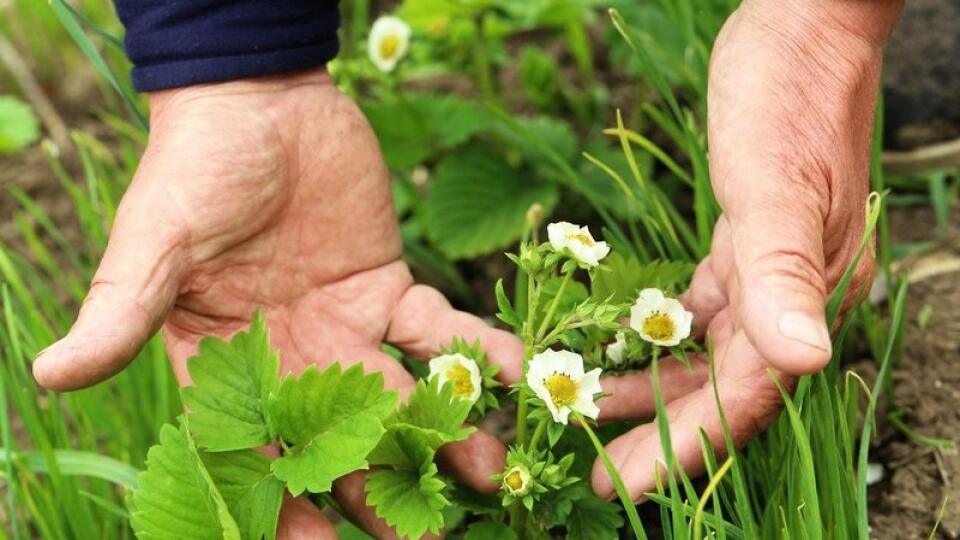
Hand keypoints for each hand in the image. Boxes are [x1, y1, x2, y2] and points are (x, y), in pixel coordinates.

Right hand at [31, 68, 522, 537]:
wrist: (261, 101)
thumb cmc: (194, 168)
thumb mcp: (154, 243)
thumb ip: (121, 313)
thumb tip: (52, 376)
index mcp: (225, 368)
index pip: (253, 455)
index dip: (282, 508)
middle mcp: (290, 361)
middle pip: (338, 444)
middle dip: (380, 491)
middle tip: (427, 539)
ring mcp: (344, 329)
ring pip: (398, 397)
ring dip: (443, 433)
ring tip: (489, 471)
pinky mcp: (389, 288)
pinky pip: (436, 328)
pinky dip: (474, 348)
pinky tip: (512, 372)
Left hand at [592, 0, 900, 499]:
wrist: (797, 33)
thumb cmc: (787, 98)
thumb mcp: (777, 185)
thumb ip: (783, 273)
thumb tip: (803, 360)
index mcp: (806, 295)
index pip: (742, 397)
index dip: (683, 446)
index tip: (622, 484)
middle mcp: (789, 296)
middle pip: (718, 389)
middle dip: (658, 435)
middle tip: (596, 474)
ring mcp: (764, 273)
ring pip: (701, 355)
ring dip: (649, 389)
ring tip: (589, 417)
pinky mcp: (738, 247)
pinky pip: (692, 313)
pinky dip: (653, 337)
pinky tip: (617, 353)